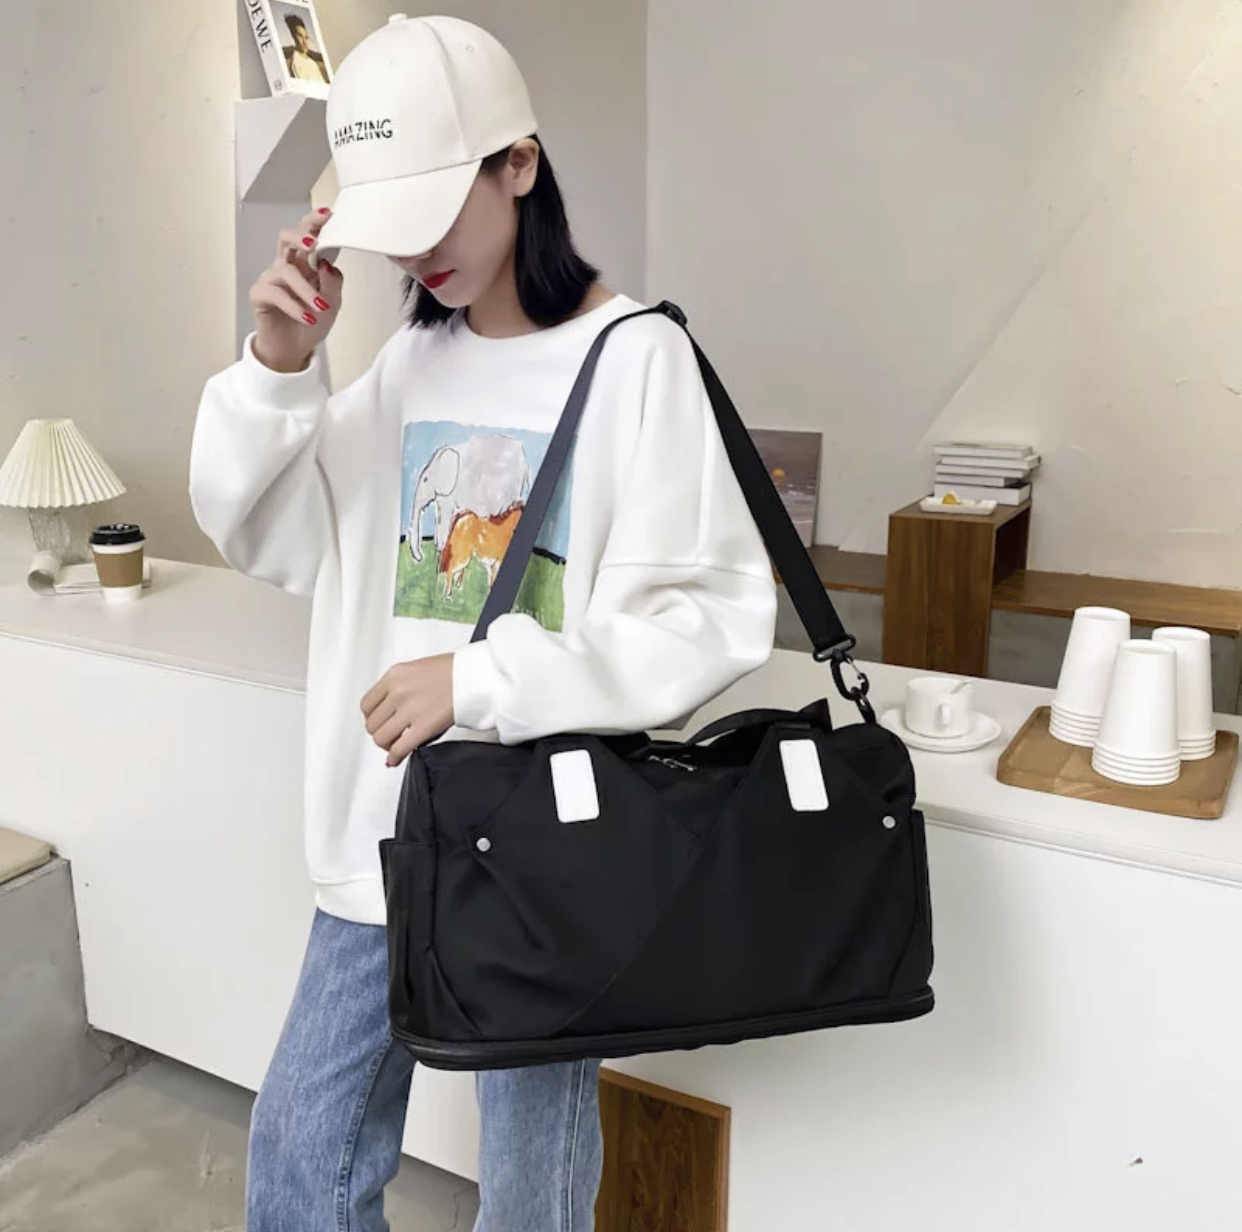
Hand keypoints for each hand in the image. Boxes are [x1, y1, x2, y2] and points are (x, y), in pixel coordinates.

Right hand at [250, 208, 343, 372]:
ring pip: (287, 271)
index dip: (315, 222)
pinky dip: (295, 306)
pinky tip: (307, 318)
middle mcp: (286, 265)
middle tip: (313, 242)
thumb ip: (333, 282)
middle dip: (300, 235)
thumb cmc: (312, 322)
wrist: (294, 349)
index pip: (308, 235)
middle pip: (286, 238)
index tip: (328, 214)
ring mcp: (271, 278)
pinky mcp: (260, 295)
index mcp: (305, 262)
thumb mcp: (333, 303)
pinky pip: (276, 294)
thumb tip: (327, 264)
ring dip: (307, 290)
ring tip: (322, 308)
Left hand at [361, 654, 455, 767]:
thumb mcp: (417, 669)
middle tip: (390, 736)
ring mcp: (409, 709)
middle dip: (380, 732)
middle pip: (372, 723)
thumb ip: (400, 687)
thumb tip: (391, 707)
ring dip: (387, 745)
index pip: (366, 704)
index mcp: (394, 675)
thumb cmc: (454, 671)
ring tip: (396, 745)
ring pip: (381, 738)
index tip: (379, 722)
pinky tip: (396, 759)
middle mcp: (398, 692)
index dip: (372, 718)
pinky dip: (394, 758)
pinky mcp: (423, 726)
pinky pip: (399, 748)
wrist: (474, 675)